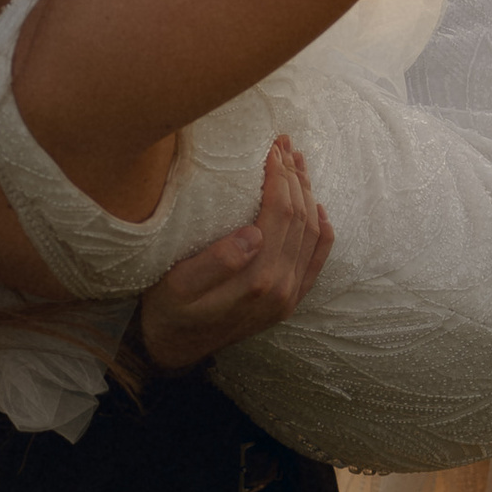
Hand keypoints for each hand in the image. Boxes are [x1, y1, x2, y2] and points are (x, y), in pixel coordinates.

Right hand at [136, 137, 333, 372]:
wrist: (176, 348)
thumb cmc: (169, 309)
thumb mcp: (177, 284)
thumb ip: (216, 262)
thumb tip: (254, 234)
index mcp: (258, 279)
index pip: (280, 212)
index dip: (279, 176)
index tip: (269, 147)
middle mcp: (282, 288)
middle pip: (300, 218)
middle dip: (294, 176)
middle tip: (283, 143)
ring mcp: (290, 296)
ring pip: (313, 233)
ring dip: (308, 193)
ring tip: (296, 162)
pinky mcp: (291, 300)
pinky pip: (317, 260)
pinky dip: (323, 229)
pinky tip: (317, 206)